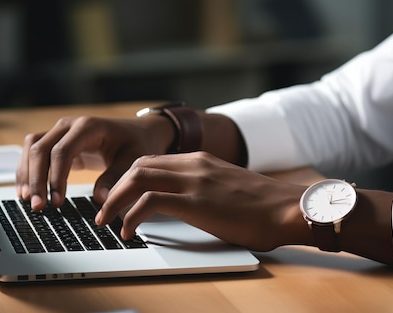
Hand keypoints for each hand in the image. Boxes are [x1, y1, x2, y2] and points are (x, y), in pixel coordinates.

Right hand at [16, 115, 173, 210]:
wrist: (135, 133)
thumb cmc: (135, 144)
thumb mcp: (133, 159)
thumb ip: (117, 177)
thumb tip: (100, 199)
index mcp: (89, 126)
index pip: (63, 150)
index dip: (56, 177)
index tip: (57, 202)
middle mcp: (69, 125)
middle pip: (40, 148)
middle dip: (36, 179)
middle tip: (38, 207)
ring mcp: (60, 131)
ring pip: (31, 148)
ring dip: (26, 174)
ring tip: (28, 201)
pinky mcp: (56, 142)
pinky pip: (33, 152)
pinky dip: (27, 171)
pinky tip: (27, 191)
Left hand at [94, 151, 312, 251]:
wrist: (289, 208)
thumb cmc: (263, 206)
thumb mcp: (227, 188)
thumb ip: (203, 189)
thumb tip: (183, 205)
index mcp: (200, 160)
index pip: (151, 161)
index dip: (127, 179)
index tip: (117, 198)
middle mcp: (194, 164)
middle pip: (137, 166)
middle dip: (113, 188)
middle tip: (103, 210)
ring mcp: (195, 181)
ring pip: (137, 178)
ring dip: (114, 200)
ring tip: (106, 221)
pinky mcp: (198, 202)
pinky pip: (150, 202)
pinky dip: (131, 215)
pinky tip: (129, 231)